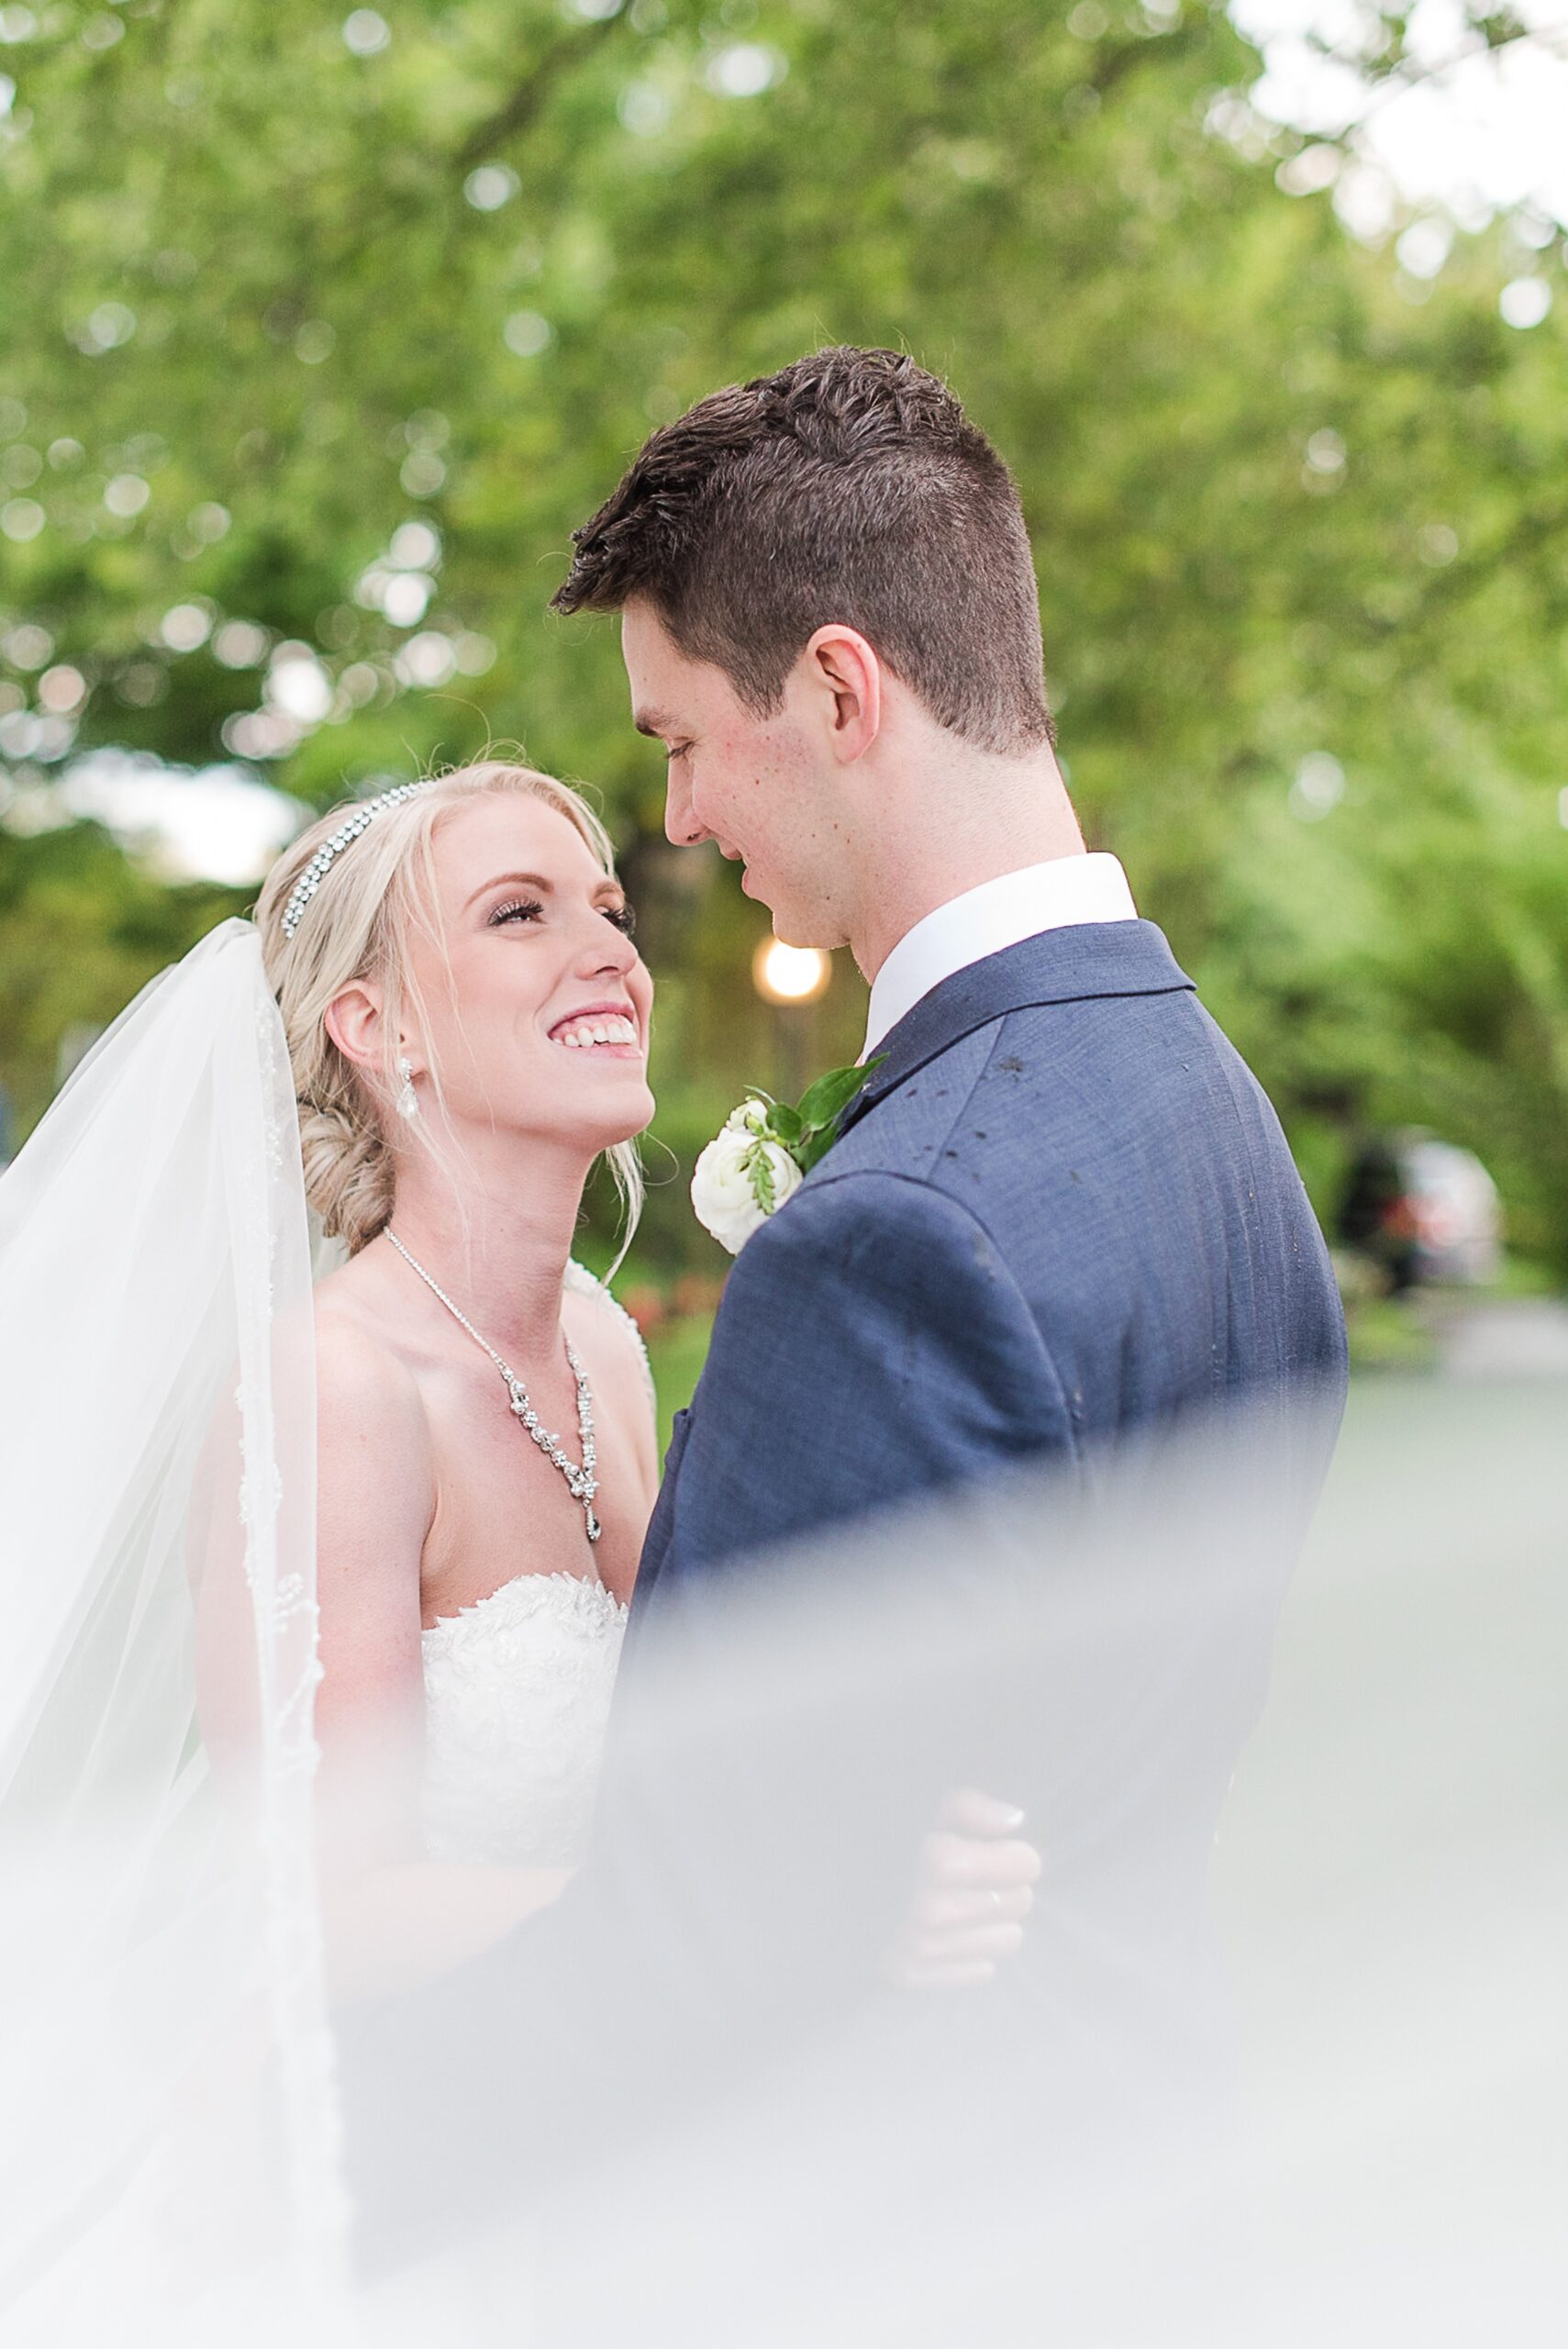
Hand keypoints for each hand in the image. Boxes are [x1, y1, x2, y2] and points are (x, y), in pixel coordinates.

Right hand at [884, 1787, 1040, 1989]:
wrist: (829, 1887)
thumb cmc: (891, 1841)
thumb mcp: (929, 1809)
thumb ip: (971, 1807)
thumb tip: (1014, 1820)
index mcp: (939, 1862)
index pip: (1025, 1865)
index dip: (1019, 1856)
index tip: (999, 1851)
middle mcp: (932, 1909)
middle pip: (1020, 1902)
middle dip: (1007, 1887)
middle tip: (979, 1880)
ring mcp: (922, 1948)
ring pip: (1009, 1939)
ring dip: (994, 1922)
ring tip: (966, 1906)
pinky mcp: (914, 1975)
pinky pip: (982, 1970)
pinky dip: (972, 1953)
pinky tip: (949, 1933)